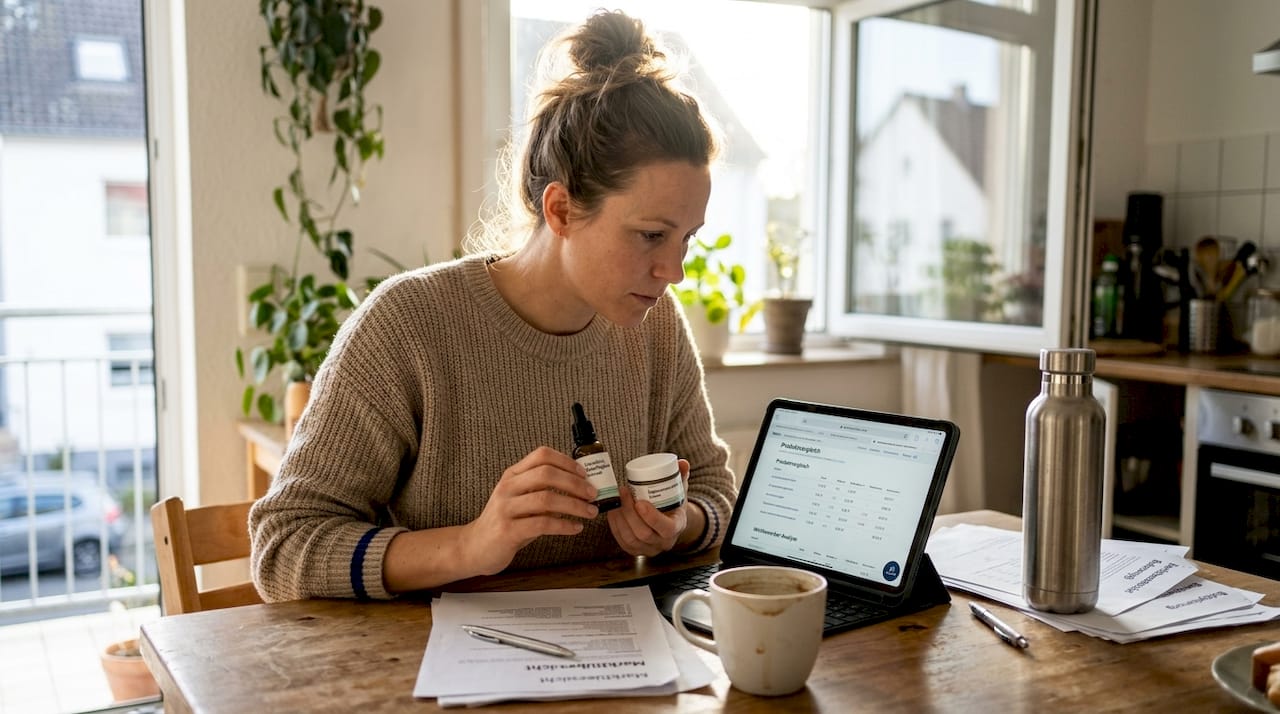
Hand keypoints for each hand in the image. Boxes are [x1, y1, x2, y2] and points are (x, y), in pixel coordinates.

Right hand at [460, 446, 598, 574]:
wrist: (475, 547)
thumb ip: (542, 489)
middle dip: (575, 483)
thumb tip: (580, 485)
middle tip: (593, 494)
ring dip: (574, 505)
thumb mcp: (520, 499)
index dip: (566, 461)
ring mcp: (506, 508)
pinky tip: (576, 528)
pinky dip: (564, 525)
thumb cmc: (505, 522)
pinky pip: (542, 524)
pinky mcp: (508, 531)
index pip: (541, 455)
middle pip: (546, 474)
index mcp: (513, 475)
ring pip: (546, 499)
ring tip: (590, 512)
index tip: (584, 474)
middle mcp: (508, 487)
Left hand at [606, 458, 691, 556]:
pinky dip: (615, 526)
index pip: (666, 528)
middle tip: (623, 492)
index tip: (639, 502)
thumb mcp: (680, 490)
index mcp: (676, 527)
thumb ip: (681, 476)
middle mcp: (663, 543)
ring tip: (616, 500)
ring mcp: (649, 549)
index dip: (651, 517)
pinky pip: (622, 541)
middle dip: (629, 513)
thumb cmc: (673, 503)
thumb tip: (682, 462)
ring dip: (620, 519)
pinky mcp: (635, 551)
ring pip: (630, 538)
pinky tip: (613, 512)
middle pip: (643, 533)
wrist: (670, 522)